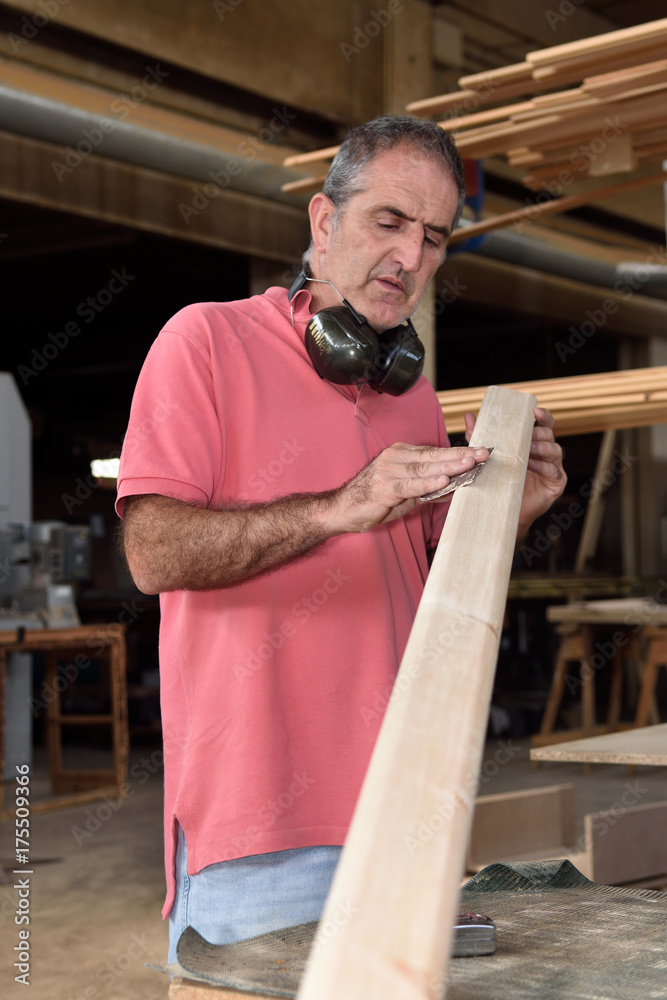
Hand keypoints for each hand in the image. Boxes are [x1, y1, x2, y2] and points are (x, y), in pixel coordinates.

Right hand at [329, 441, 489, 533]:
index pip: (435, 452)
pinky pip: (409, 484)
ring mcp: (388, 471)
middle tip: (483, 454)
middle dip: (460, 455)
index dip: (458, 451)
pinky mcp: (383, 487)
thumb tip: (455, 489)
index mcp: (401, 454)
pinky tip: (443, 481)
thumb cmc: (373, 500)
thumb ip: (429, 489)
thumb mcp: (405, 494)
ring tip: (469, 464)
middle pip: (433, 456)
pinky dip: (427, 483)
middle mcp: (395, 458)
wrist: (342, 509)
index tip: (480, 451)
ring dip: (449, 466)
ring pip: (424, 467)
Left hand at [464, 407, 565, 537]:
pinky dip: (543, 466)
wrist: (504, 510)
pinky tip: (530, 464)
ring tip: (528, 448)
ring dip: (542, 447)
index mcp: (535, 442)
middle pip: (549, 435)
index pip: (544, 425)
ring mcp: (554, 467)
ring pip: (554, 450)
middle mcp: (547, 453)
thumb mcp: (488, 455)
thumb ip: (481, 435)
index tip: (534, 412)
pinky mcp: (556, 483)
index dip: (543, 416)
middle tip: (527, 434)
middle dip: (539, 433)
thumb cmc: (499, 480)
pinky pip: (553, 471)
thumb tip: (469, 416)